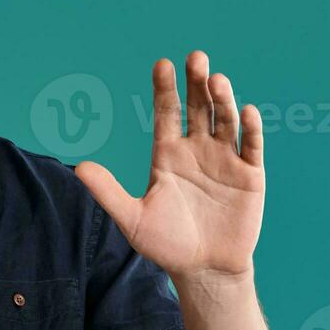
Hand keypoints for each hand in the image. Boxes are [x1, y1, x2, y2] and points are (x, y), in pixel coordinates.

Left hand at [76, 51, 263, 281]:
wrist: (204, 271)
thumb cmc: (166, 245)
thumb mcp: (132, 219)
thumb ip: (109, 192)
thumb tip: (79, 168)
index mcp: (167, 155)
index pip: (166, 113)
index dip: (164, 90)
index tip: (162, 65)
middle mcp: (196, 150)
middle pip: (197, 108)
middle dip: (196, 83)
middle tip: (195, 58)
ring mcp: (224, 160)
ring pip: (224, 120)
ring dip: (222, 99)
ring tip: (217, 81)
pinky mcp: (250, 176)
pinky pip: (251, 146)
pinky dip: (249, 129)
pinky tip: (245, 112)